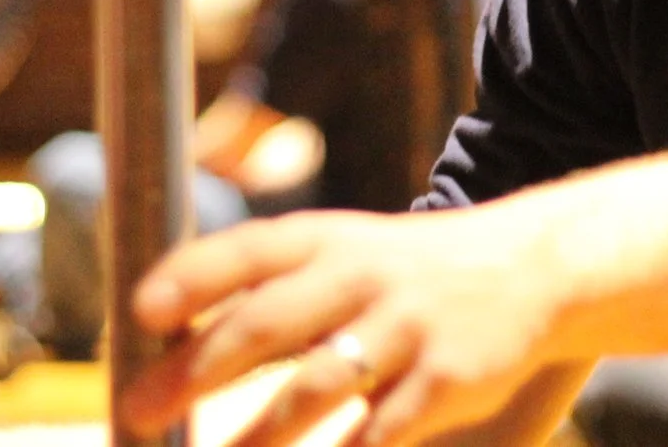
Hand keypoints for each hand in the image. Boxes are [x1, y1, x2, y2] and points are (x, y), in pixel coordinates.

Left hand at [119, 206, 564, 446]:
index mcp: (323, 240)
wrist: (532, 267)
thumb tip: (167, 333)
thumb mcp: (340, 254)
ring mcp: (403, 327)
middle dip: (194, 370)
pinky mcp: (444, 379)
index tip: (137, 311)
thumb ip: (267, 288)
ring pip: (316, 386)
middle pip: (266, 322)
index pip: (245, 252)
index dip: (191, 277)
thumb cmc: (406, 271)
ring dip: (256, 436)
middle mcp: (358, 276)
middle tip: (135, 410)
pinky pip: (383, 432)